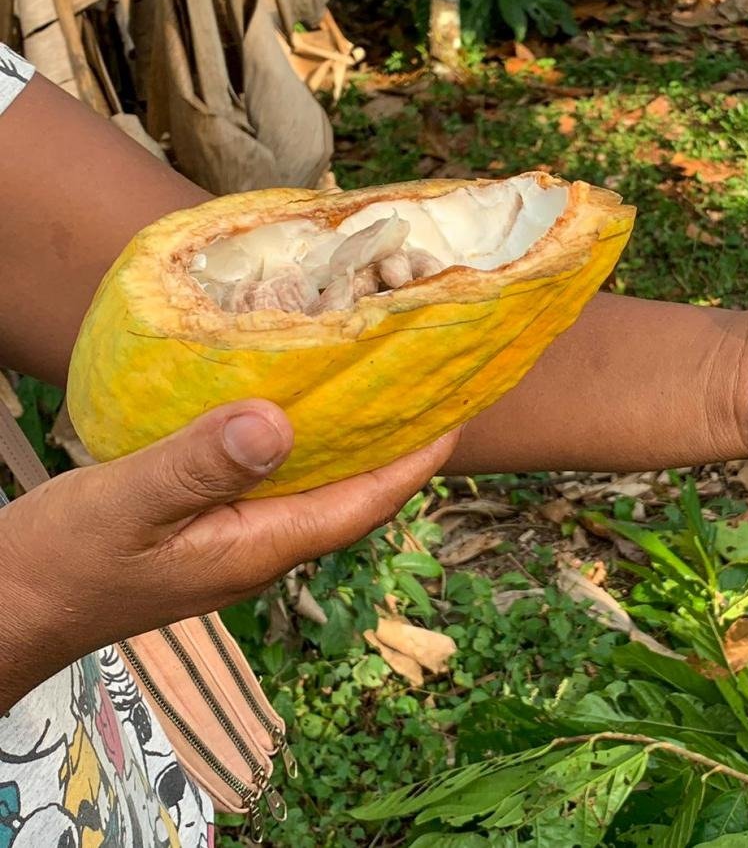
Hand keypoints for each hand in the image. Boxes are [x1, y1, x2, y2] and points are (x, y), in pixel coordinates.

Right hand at [0, 399, 458, 709]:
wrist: (9, 607)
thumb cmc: (62, 562)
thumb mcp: (128, 503)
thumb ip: (200, 466)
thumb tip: (280, 424)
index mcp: (260, 546)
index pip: (364, 503)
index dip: (415, 462)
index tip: (457, 413)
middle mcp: (262, 547)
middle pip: (352, 495)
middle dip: (396, 446)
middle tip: (427, 384)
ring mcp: (235, 541)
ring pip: (315, 487)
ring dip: (350, 442)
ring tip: (375, 384)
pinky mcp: (207, 528)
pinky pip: (274, 482)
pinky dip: (296, 444)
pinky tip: (287, 408)